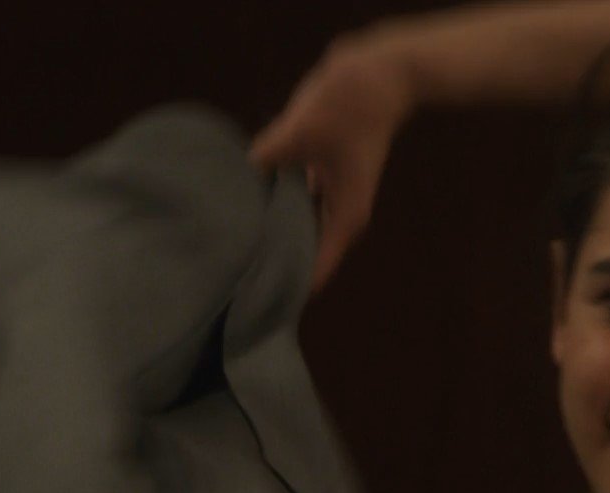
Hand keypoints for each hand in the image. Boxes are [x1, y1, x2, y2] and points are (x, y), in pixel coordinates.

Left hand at [250, 33, 415, 289]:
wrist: (381, 72)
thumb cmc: (351, 107)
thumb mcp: (300, 132)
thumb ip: (263, 159)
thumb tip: (229, 180)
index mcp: (343, 218)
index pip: (313, 273)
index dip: (284, 288)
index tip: (250, 303)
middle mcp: (338, 213)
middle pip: (302, 254)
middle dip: (270, 263)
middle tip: (228, 278)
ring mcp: (330, 192)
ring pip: (294, 225)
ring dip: (269, 231)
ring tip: (229, 245)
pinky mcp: (320, 171)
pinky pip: (289, 198)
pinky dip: (271, 202)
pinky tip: (242, 202)